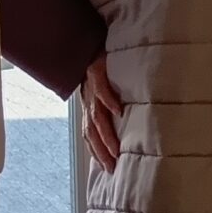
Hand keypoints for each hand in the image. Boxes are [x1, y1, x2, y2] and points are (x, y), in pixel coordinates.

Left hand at [83, 57, 122, 171]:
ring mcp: (91, 87)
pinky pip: (102, 89)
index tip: (108, 171)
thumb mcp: (103, 91)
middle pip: (92, 131)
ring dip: (105, 134)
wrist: (91, 41)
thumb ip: (108, 109)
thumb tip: (123, 127)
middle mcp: (88, 101)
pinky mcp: (97, 71)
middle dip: (101, 151)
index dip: (96, 153)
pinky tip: (119, 112)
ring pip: (96, 116)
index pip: (90, 136)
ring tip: (116, 150)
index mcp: (89, 108)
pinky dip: (109, 101)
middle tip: (113, 167)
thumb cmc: (101, 68)